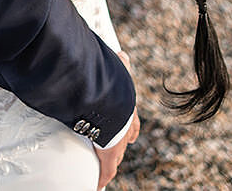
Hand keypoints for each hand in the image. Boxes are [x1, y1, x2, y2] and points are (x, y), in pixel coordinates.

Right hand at [96, 51, 138, 188]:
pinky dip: (102, 178)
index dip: (129, 129)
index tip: (128, 134)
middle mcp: (126, 127)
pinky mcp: (109, 154)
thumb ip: (121, 61)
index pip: (132, 123)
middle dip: (120, 144)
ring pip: (117, 156)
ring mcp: (119, 142)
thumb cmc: (113, 80)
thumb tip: (122, 54)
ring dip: (110, 160)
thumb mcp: (119, 68)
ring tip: (102, 166)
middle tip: (112, 148)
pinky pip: (106, 171)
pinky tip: (99, 184)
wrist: (111, 97)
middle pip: (125, 140)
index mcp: (128, 109)